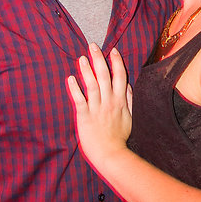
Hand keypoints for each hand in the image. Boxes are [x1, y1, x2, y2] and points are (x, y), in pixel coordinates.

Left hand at [67, 45, 131, 171]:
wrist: (112, 155)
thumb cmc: (120, 138)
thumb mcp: (130, 118)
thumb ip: (128, 100)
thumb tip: (127, 85)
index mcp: (120, 101)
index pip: (120, 76)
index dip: (116, 62)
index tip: (112, 50)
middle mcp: (109, 102)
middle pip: (104, 75)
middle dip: (99, 59)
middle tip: (92, 46)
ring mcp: (97, 109)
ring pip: (92, 84)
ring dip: (86, 70)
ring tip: (81, 58)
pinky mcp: (85, 117)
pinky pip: (79, 100)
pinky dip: (75, 88)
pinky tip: (70, 78)